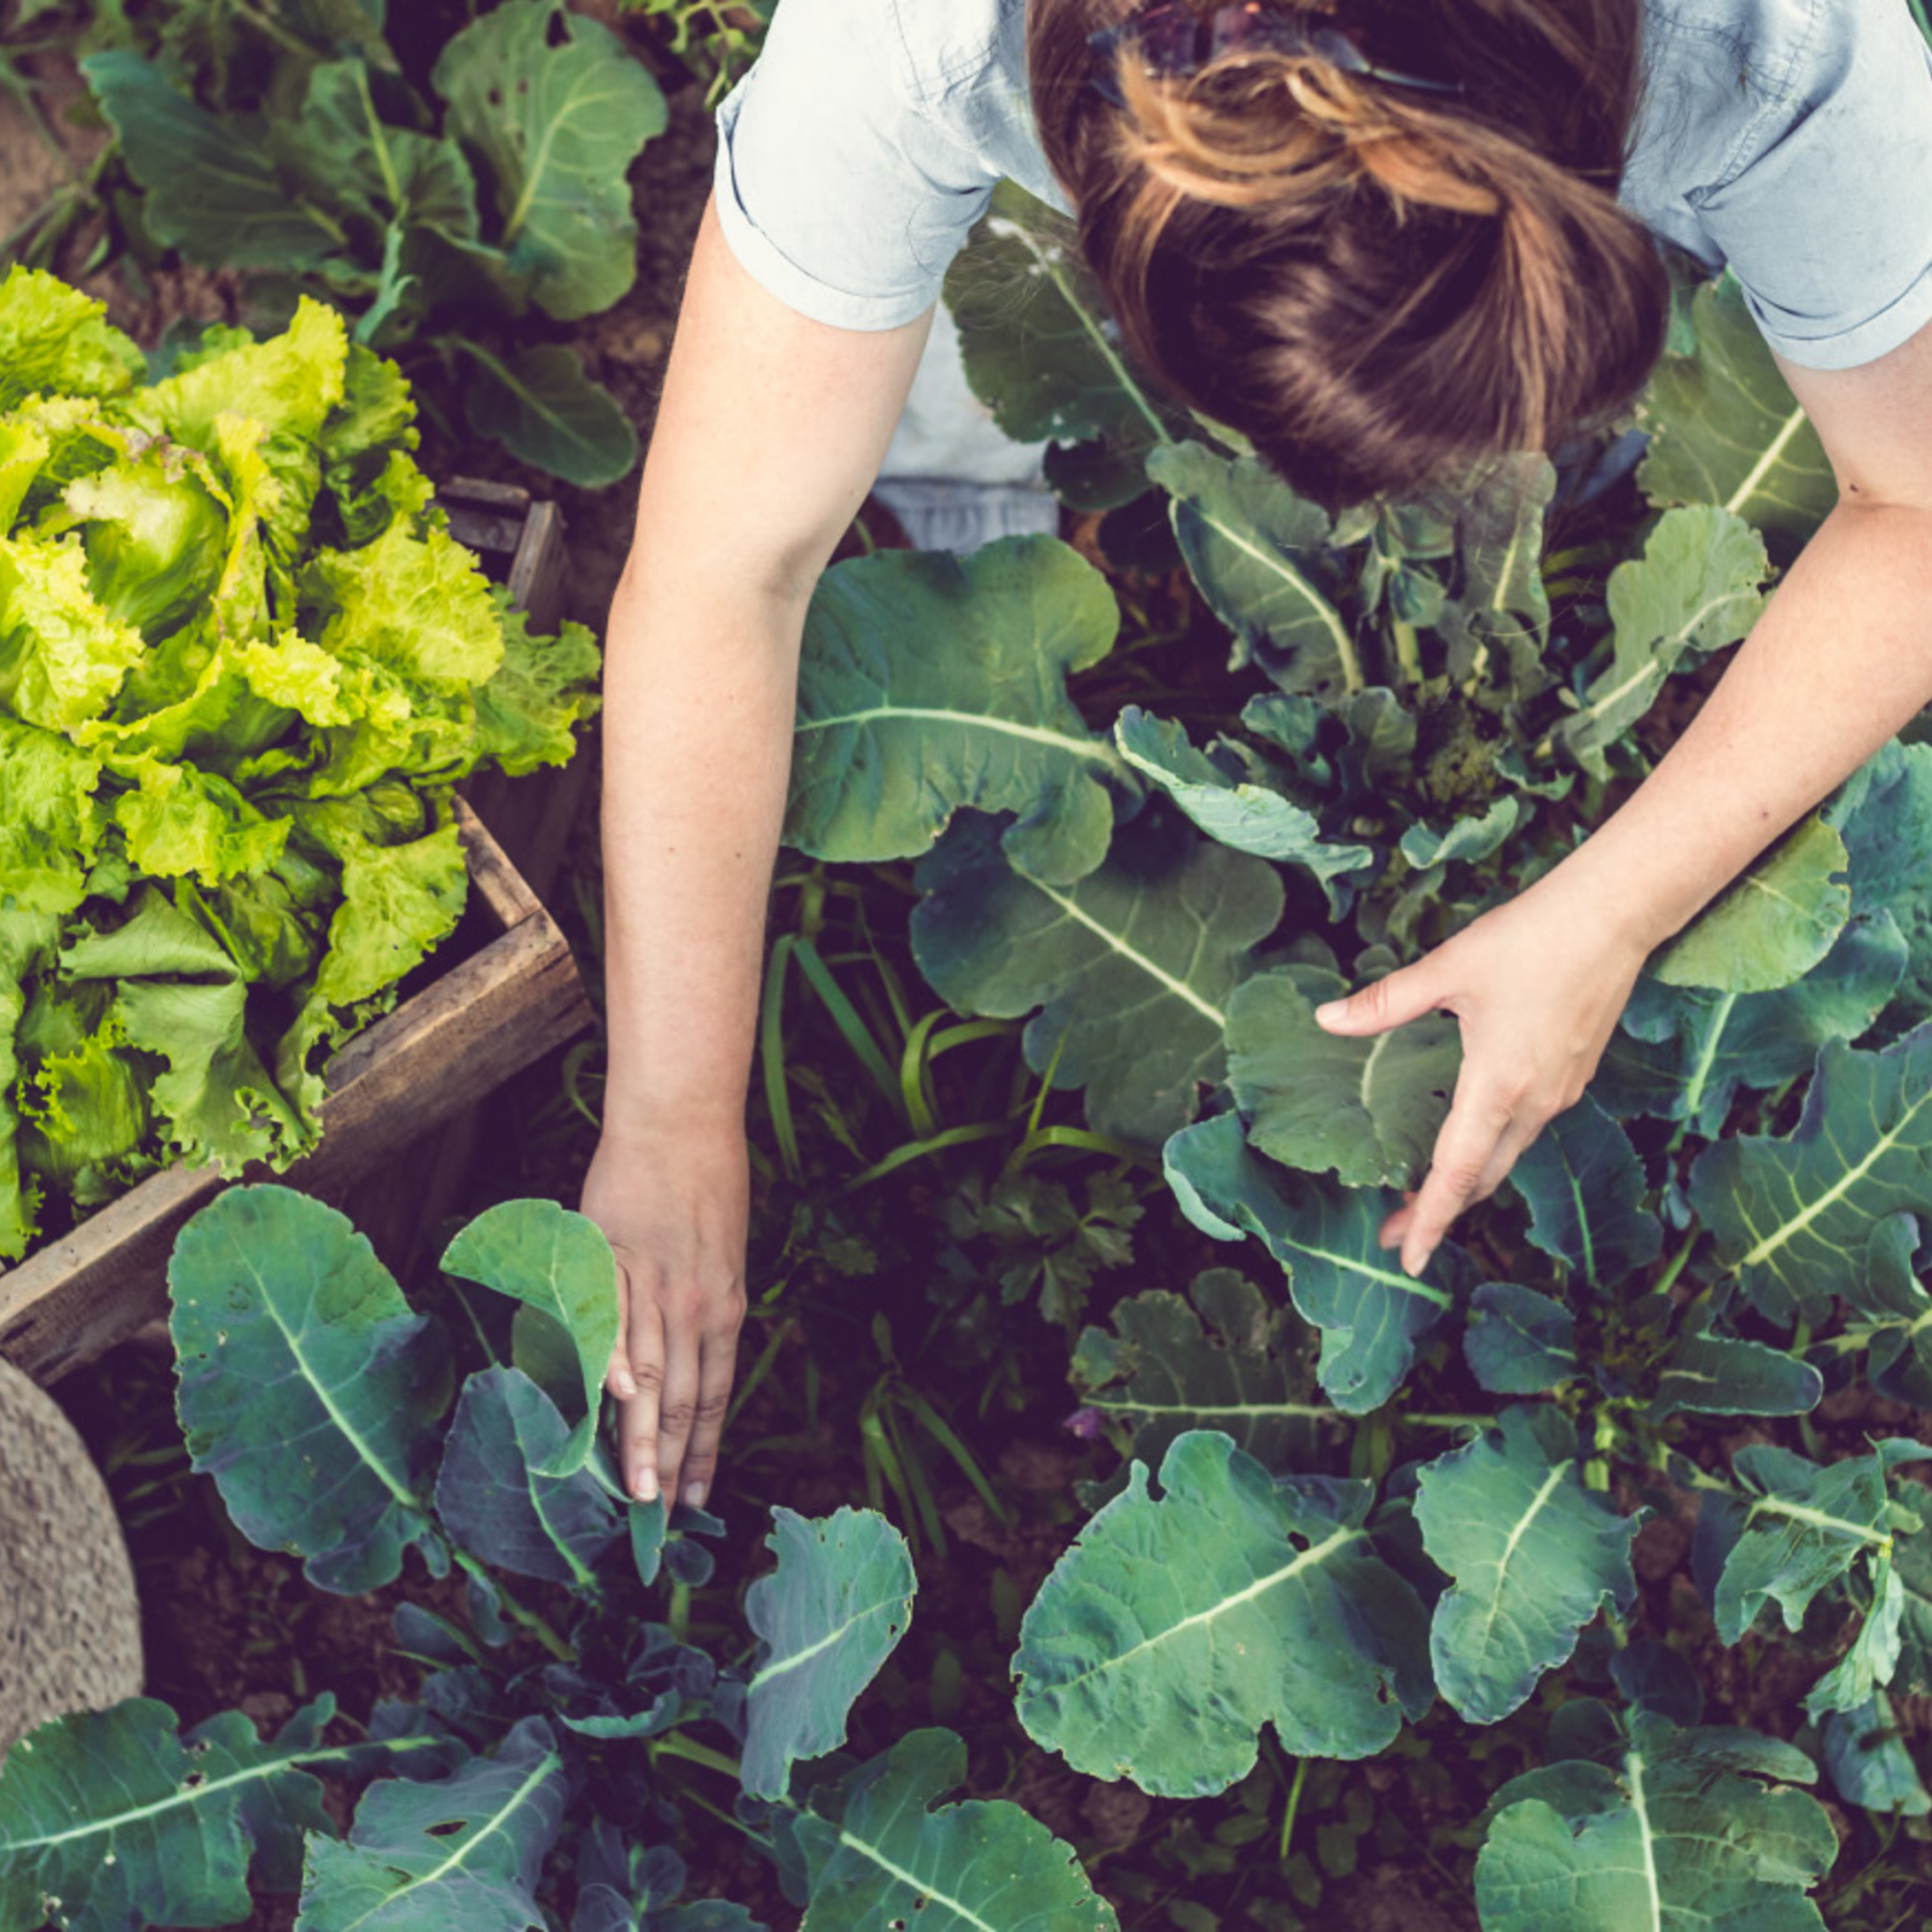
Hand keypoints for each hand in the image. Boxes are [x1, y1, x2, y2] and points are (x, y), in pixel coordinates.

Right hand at [579, 1119, 749, 1511]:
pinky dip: (609, 1363)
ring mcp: (654, 1284)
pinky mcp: (613, 1260)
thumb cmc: (705, 1182)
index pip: (715, 1395)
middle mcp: (695, 1305)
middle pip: (683, 1399)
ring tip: (635, 1492)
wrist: (679, 1120)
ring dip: (640, 1438)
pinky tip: (608, 1405)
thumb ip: (706, 1308)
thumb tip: (690, 1360)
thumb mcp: (723, 1253)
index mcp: (725, 1306)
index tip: (696, 1497)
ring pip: (647, 1375)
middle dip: (672, 1464)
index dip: (706, 1450)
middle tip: (660, 1519)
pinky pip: (608, 1322)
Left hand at [1312, 875, 1652, 1276]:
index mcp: (1497, 1086)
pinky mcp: (1574, 1075)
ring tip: (1425, 1193)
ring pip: (1507, 1155)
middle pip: (1482, 1177)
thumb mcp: (1448, 969)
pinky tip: (1471, 1136)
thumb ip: (1385, 1003)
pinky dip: (1493, 1148)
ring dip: (1467, 1180)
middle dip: (1439, 1211)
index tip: (1407, 1257)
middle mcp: (1534, 1102)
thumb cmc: (1531, 939)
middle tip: (1397, 1233)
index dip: (1430, 1219)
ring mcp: (1560, 1092)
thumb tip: (1326, 1020)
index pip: (1456, 1173)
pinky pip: (1527, 1128)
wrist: (1615, 915)